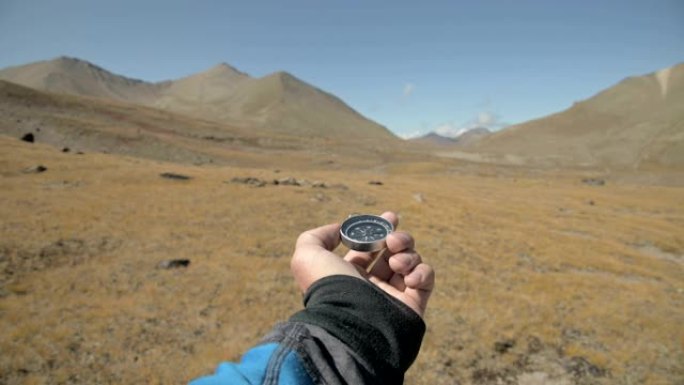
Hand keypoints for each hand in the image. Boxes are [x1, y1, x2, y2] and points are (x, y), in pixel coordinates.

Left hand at [291, 211, 434, 316]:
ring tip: (396, 261)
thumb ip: (317, 237)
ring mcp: (394, 295)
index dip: (378, 230)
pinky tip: (409, 277)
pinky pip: (426, 278)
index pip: (368, 248)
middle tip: (394, 238)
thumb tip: (339, 230)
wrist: (352, 323)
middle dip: (398, 237)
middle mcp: (371, 285)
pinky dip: (421, 272)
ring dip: (407, 253)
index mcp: (348, 274)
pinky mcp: (413, 304)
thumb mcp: (307, 256)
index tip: (388, 218)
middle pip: (393, 251)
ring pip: (410, 261)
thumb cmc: (329, 287)